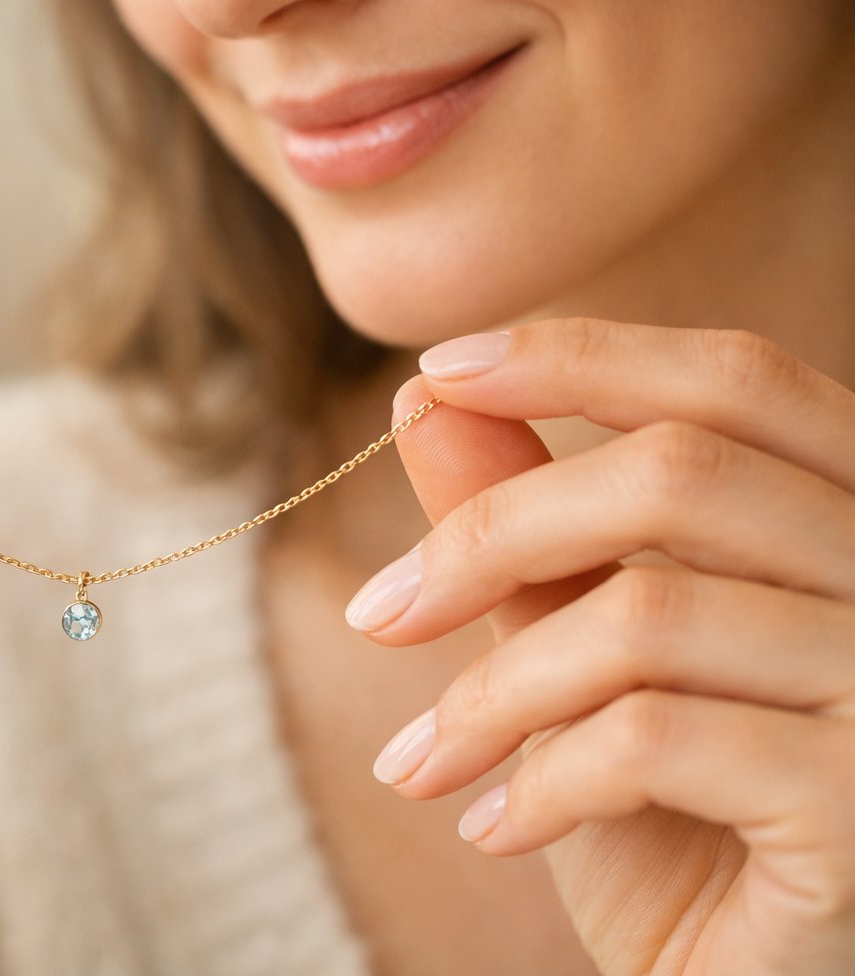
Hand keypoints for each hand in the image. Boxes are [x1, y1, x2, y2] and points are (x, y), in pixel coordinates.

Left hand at [350, 318, 854, 975]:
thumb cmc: (671, 829)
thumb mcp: (579, 661)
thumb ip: (526, 529)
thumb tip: (424, 403)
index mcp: (853, 522)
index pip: (736, 382)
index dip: (581, 357)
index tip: (433, 375)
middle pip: (678, 474)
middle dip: (491, 533)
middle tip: (379, 613)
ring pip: (647, 616)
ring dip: (489, 696)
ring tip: (421, 765)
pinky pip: (656, 740)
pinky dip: (540, 780)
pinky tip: (495, 825)